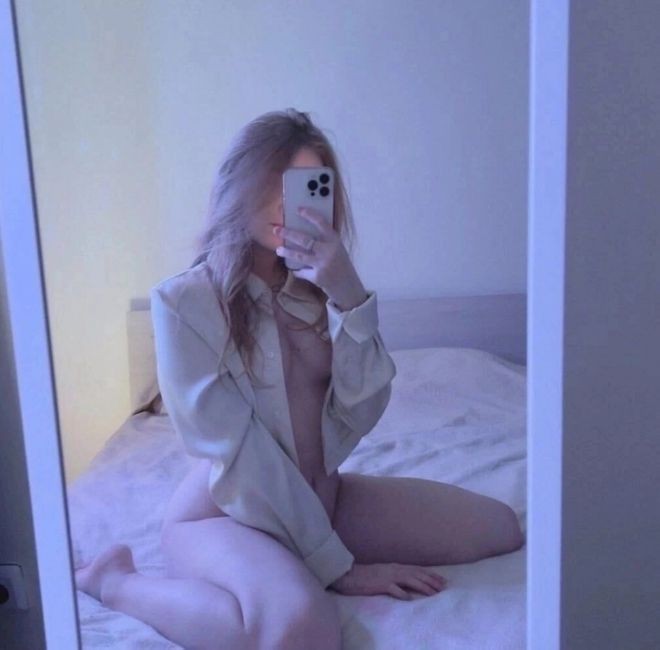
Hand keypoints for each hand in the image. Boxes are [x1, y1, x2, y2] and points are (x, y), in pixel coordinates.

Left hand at [274, 208, 366, 307]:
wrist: (349, 287)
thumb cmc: (341, 265)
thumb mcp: (337, 250)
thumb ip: (325, 242)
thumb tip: (301, 234)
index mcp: (335, 241)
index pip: (322, 223)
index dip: (310, 215)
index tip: (298, 209)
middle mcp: (329, 251)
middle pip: (305, 239)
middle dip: (288, 234)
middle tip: (276, 230)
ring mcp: (323, 264)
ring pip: (299, 255)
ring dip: (286, 252)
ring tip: (278, 250)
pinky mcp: (317, 277)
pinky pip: (301, 271)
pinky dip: (297, 271)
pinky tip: (295, 269)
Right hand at [328, 562, 448, 599]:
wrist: (348, 574)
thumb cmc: (365, 576)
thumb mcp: (384, 574)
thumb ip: (396, 577)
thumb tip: (409, 584)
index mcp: (395, 567)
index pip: (417, 570)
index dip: (431, 575)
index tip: (443, 580)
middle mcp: (394, 569)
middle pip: (416, 574)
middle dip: (432, 581)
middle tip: (444, 587)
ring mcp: (387, 576)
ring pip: (409, 580)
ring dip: (422, 587)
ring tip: (433, 593)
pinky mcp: (379, 584)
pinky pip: (393, 589)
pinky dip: (402, 593)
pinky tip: (409, 599)